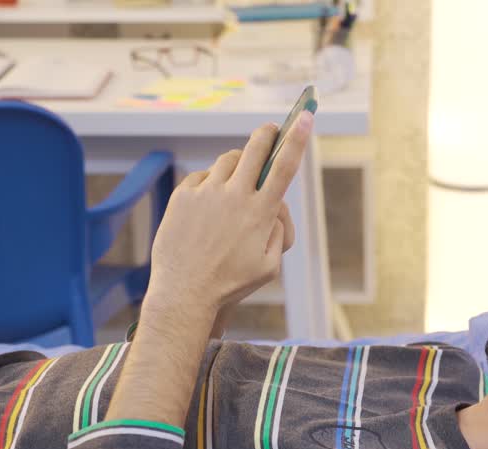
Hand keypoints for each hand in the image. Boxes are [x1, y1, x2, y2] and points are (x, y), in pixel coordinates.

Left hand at [145, 113, 309, 314]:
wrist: (184, 292)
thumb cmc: (230, 284)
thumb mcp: (269, 267)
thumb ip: (279, 233)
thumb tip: (275, 208)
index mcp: (260, 213)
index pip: (285, 167)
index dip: (297, 139)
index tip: (304, 117)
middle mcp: (235, 196)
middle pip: (255, 148)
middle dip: (267, 134)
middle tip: (271, 130)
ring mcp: (207, 193)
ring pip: (228, 160)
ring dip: (237, 164)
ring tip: (236, 182)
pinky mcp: (183, 196)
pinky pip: (202, 177)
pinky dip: (209, 184)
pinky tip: (208, 205)